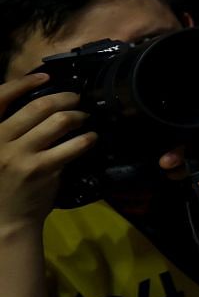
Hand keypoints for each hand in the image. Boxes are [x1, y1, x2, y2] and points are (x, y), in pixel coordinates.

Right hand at [0, 79, 90, 227]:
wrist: (6, 220)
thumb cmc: (1, 183)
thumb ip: (9, 130)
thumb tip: (40, 105)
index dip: (22, 83)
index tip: (44, 76)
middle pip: (38, 106)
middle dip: (64, 98)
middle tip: (76, 98)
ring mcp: (20, 155)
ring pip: (59, 121)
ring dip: (78, 115)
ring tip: (84, 117)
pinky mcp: (41, 169)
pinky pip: (73, 145)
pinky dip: (86, 138)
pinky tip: (91, 138)